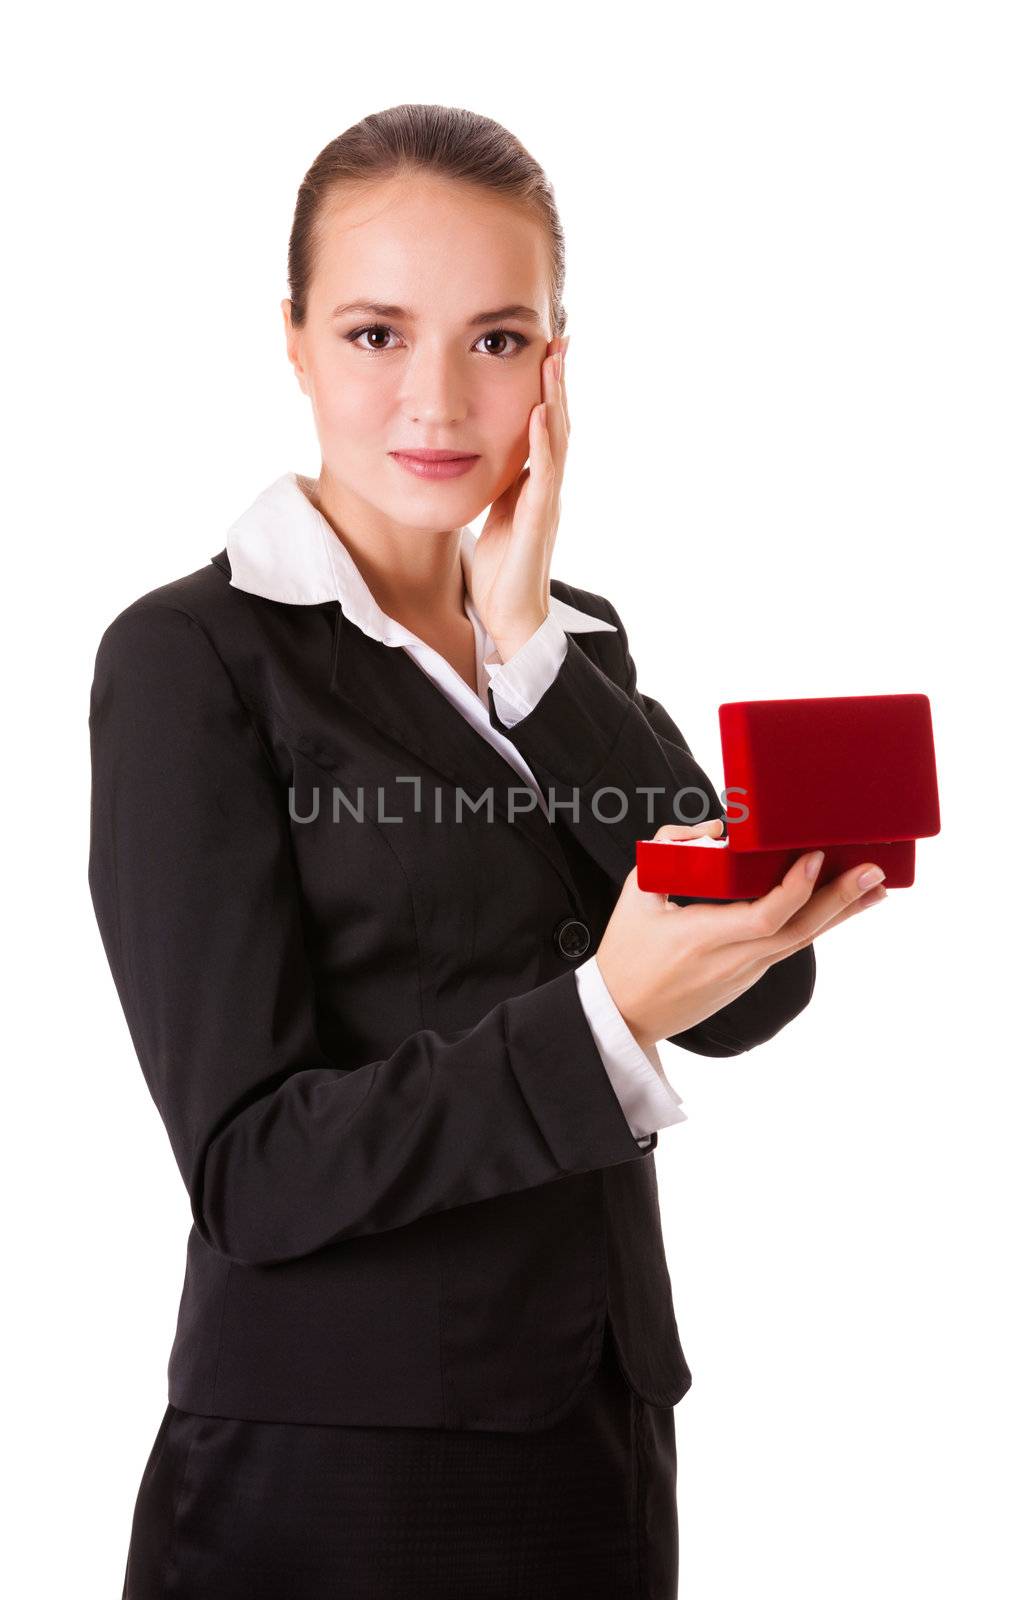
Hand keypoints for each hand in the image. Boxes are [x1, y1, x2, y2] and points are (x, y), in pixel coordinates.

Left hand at [468, 333, 570, 657]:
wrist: (512, 617)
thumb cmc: (503, 572)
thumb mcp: (495, 516)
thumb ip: (497, 487)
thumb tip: (478, 457)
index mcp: (533, 485)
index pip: (544, 428)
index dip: (547, 390)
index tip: (545, 351)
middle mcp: (546, 488)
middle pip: (557, 425)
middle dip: (558, 382)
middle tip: (559, 339)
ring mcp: (545, 503)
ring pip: (556, 441)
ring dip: (556, 399)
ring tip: (553, 361)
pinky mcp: (537, 521)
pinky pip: (543, 476)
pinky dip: (543, 443)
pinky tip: (539, 413)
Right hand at [596, 822, 888, 1050]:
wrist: (624, 1014)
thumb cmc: (626, 952)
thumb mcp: (636, 893)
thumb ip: (673, 850)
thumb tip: (718, 831)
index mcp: (701, 938)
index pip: (763, 918)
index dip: (795, 890)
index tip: (815, 858)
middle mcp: (731, 960)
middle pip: (799, 931)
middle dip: (840, 899)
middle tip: (874, 870)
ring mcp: (744, 972)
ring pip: (802, 940)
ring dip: (841, 912)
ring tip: (876, 888)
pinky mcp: (749, 976)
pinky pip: (789, 945)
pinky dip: (817, 922)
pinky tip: (841, 908)